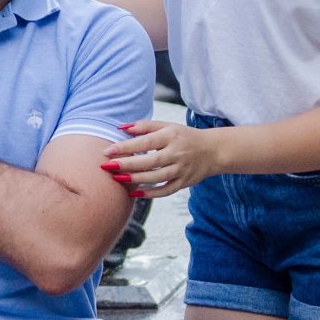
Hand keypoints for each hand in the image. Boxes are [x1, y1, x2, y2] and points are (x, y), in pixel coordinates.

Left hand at [99, 120, 221, 197]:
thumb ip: (144, 126)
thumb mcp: (167, 126)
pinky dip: (150, 193)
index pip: (146, 142)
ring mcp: (182, 170)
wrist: (212, 150)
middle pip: (149, 162)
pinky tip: (134, 193)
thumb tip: (121, 128)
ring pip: (156, 178)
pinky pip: (166, 191)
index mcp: (171, 136)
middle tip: (107, 167)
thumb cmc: (184, 136)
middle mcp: (177, 154)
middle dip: (127, 165)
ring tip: (117, 178)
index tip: (108, 151)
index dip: (126, 147)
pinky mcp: (184, 182)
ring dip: (135, 179)